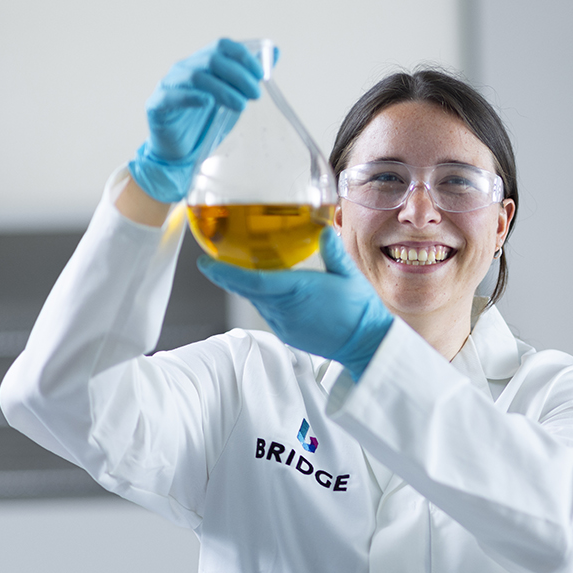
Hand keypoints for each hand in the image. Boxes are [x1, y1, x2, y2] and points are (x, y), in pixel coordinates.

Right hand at [127, 39, 265, 202]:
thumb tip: (274, 52)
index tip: (262, 75)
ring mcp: (170, 84)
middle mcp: (185, 68)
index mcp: (203, 63)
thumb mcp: (234, 97)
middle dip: (239, 75)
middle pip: (212, 59)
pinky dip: (192, 97)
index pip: (223, 45)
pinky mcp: (157, 104)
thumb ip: (250, 76)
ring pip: (196, 76)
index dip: (244, 56)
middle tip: (256, 94)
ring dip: (223, 89)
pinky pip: (173, 96)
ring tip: (241, 106)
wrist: (180, 151)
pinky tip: (208, 104)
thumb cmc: (207, 121)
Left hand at [198, 228, 394, 380]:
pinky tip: (267, 289)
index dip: (223, 272)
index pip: (250, 280)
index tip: (206, 262)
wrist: (366, 343)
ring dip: (246, 286)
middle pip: (246, 290)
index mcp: (296, 290)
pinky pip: (267, 312)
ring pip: (255, 301)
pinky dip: (261, 299)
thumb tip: (321, 229)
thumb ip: (331, 250)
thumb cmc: (360, 311)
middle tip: (214, 260)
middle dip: (227, 275)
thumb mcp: (348, 274)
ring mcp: (284, 324)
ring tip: (239, 269)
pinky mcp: (287, 333)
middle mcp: (284, 309)